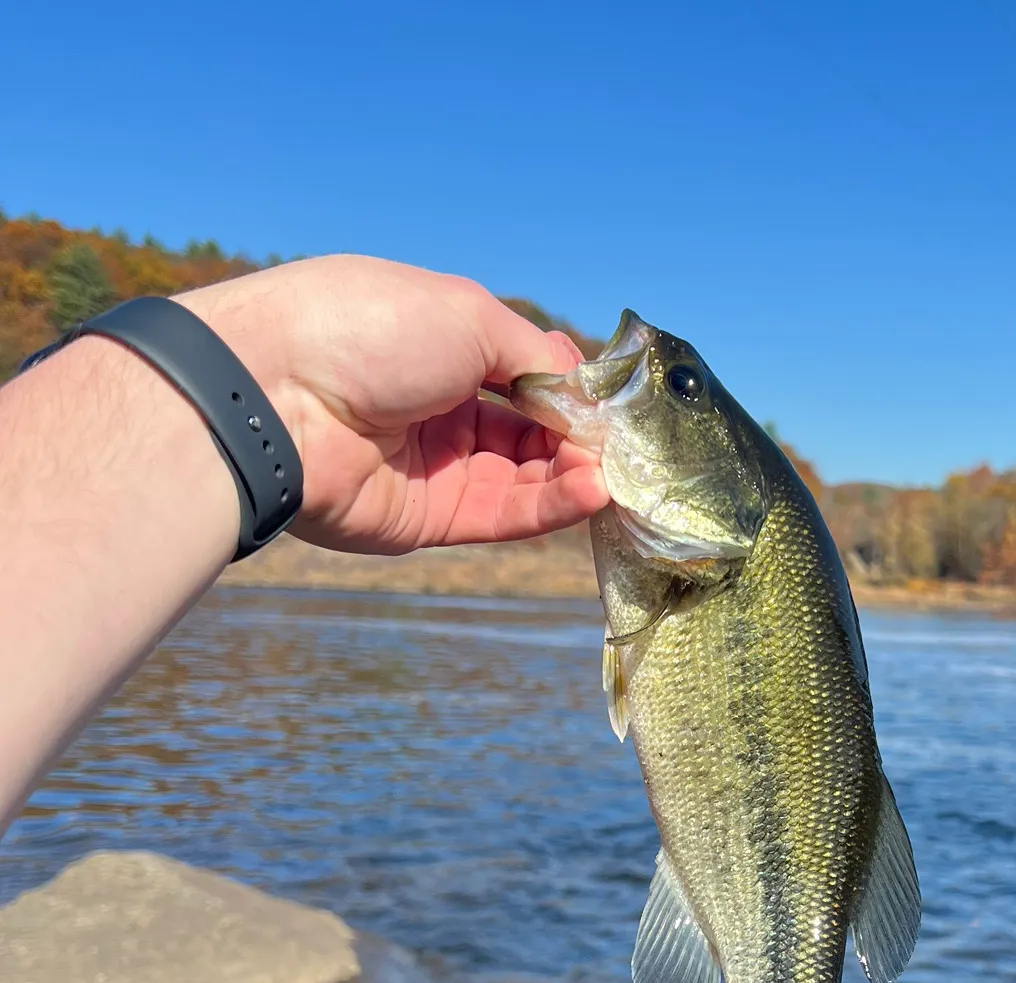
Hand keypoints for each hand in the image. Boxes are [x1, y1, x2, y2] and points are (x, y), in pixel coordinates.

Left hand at [176, 255, 609, 553]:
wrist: (278, 397)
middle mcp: (441, 405)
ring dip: (575, 474)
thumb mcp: (468, 316)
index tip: (610, 401)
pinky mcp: (431, 518)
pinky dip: (552, 505)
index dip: (569, 387)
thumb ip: (534, 356)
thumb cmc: (370, 330)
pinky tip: (590, 491)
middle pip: (532, 429)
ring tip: (611, 474)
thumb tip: (582, 390)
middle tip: (622, 447)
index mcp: (441, 344)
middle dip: (580, 437)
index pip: (525, 372)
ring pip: (525, 476)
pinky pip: (504, 514)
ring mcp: (437, 464)